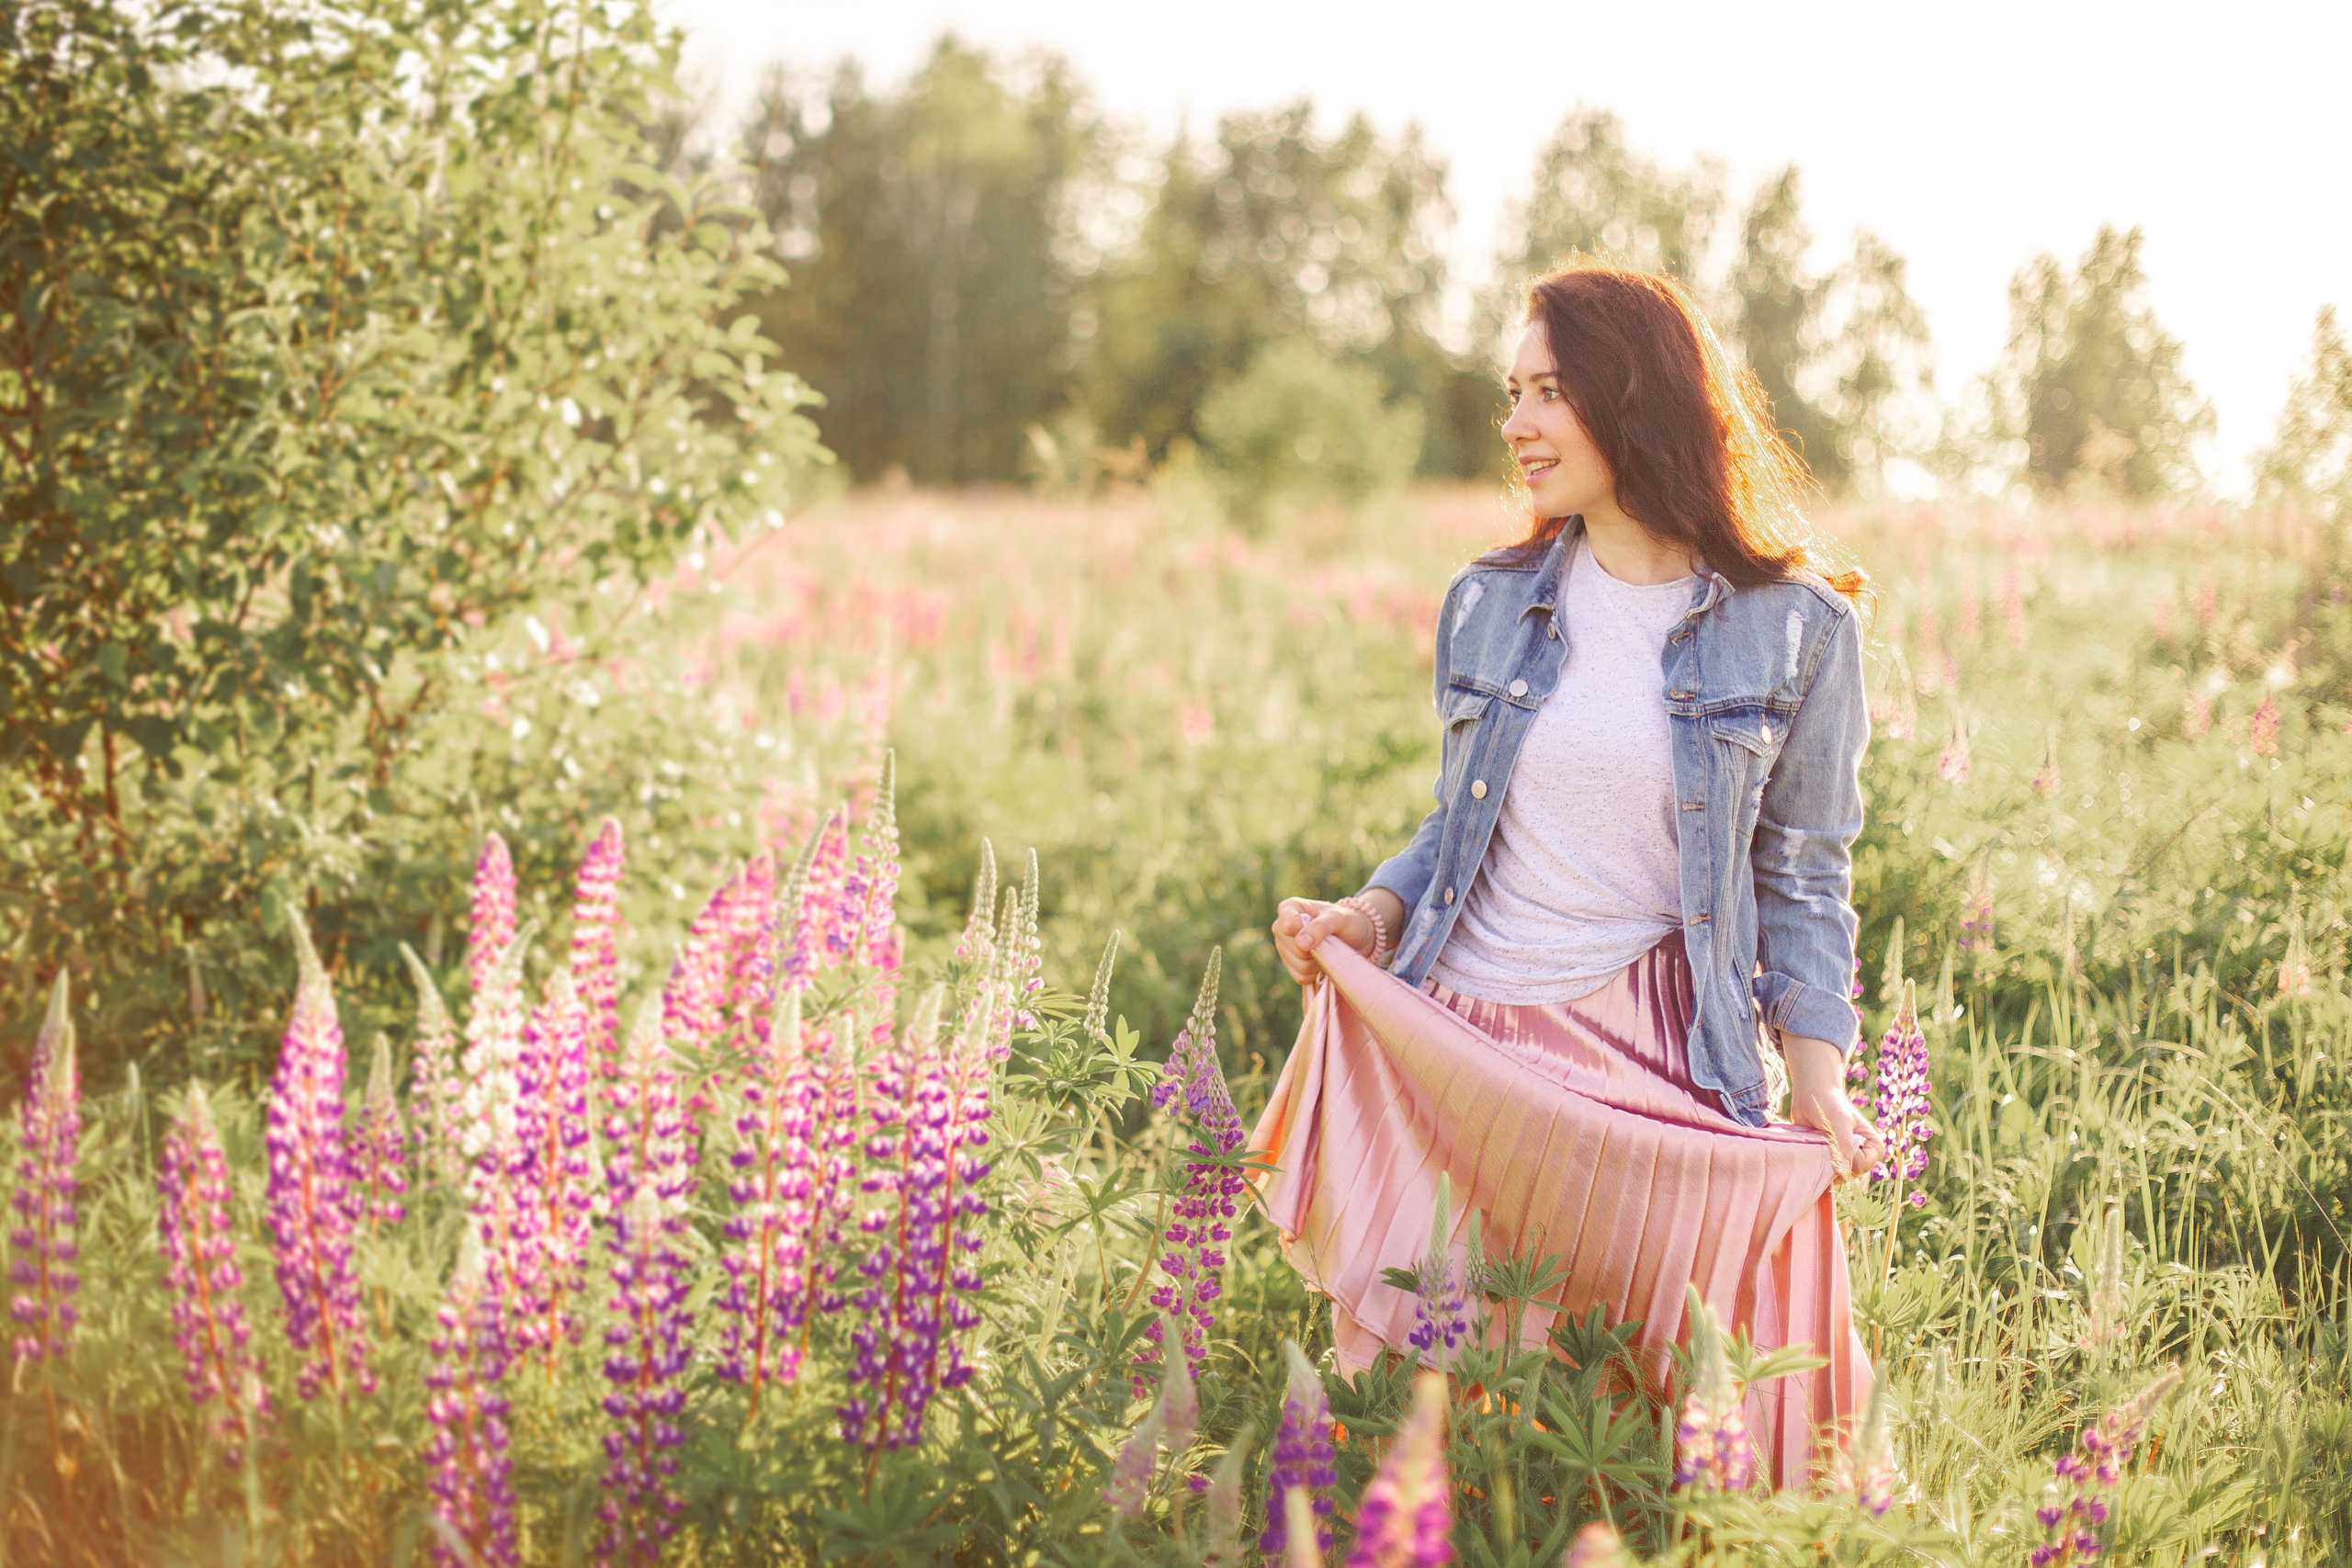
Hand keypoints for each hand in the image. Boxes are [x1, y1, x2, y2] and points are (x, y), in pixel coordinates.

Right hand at [1269, 896, 1376, 985]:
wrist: (1355, 937)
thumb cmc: (1346, 921)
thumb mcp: (1338, 918)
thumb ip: (1319, 927)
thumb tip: (1300, 943)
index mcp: (1289, 909)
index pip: (1286, 925)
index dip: (1303, 933)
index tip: (1319, 932)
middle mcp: (1281, 928)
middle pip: (1294, 949)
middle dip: (1314, 949)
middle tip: (1329, 941)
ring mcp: (1284, 948)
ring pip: (1298, 966)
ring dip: (1317, 962)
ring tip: (1327, 950)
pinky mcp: (1291, 966)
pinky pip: (1301, 977)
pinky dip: (1315, 973)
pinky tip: (1322, 961)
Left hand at [1781, 1033, 1886, 1181]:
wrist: (1811, 1094)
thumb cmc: (1829, 1103)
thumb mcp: (1839, 1121)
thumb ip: (1844, 1145)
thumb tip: (1843, 1171)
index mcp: (1873, 1146)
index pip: (1862, 1166)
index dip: (1847, 1157)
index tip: (1835, 1139)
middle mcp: (1862, 1155)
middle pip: (1849, 1174)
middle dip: (1833, 1161)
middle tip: (1822, 1140)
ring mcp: (1844, 1159)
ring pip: (1835, 1176)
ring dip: (1822, 1165)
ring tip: (1816, 1143)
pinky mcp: (1829, 1160)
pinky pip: (1824, 1175)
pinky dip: (1815, 1169)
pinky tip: (1809, 1156)